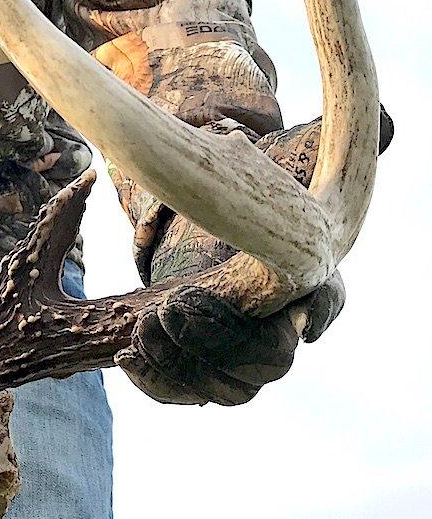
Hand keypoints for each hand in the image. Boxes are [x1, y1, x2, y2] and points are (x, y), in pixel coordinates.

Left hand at [117, 114, 371, 405]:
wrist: (209, 247)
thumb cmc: (253, 207)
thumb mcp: (279, 175)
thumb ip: (329, 150)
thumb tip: (391, 123)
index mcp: (316, 290)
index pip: (325, 310)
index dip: (308, 314)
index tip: (283, 311)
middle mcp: (286, 336)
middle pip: (271, 363)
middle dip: (221, 340)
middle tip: (171, 307)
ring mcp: (244, 363)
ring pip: (229, 389)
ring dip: (184, 363)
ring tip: (144, 327)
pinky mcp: (203, 374)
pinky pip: (186, 396)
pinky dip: (157, 383)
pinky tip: (128, 355)